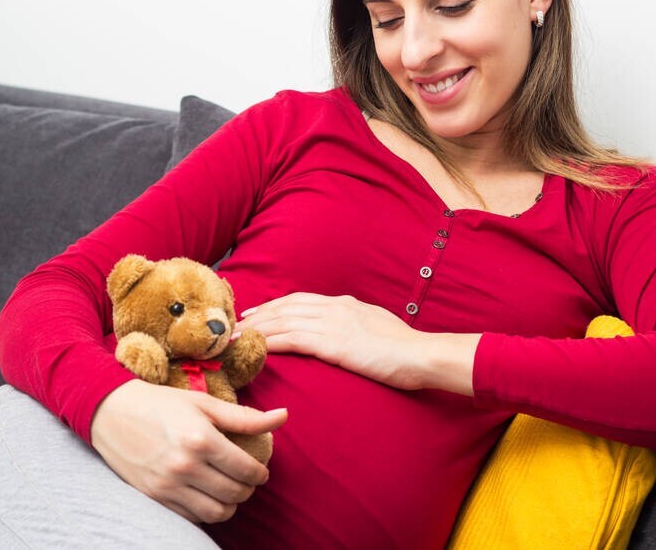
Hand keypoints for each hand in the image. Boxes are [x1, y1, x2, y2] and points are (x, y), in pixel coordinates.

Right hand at [90, 380, 287, 523]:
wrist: (110, 412)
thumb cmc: (160, 403)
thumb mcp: (203, 403)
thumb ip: (245, 417)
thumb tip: (283, 416)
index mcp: (201, 439)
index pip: (247, 470)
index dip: (260, 473)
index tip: (260, 469)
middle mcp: (186, 466)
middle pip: (235, 494)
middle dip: (249, 488)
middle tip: (247, 478)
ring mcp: (168, 485)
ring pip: (217, 512)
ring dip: (230, 504)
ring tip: (230, 488)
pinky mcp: (155, 497)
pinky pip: (192, 516)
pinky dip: (206, 510)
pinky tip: (207, 494)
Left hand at [238, 293, 477, 393]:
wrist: (421, 354)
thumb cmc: (405, 348)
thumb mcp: (378, 326)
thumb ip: (358, 324)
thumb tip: (350, 331)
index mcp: (344, 304)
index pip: (300, 301)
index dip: (275, 306)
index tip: (257, 313)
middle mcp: (333, 308)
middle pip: (284, 308)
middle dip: (257, 316)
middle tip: (235, 324)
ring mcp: (331, 323)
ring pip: (282, 321)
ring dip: (255, 329)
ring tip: (234, 338)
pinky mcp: (331, 343)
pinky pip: (291, 339)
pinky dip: (268, 342)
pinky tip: (254, 348)